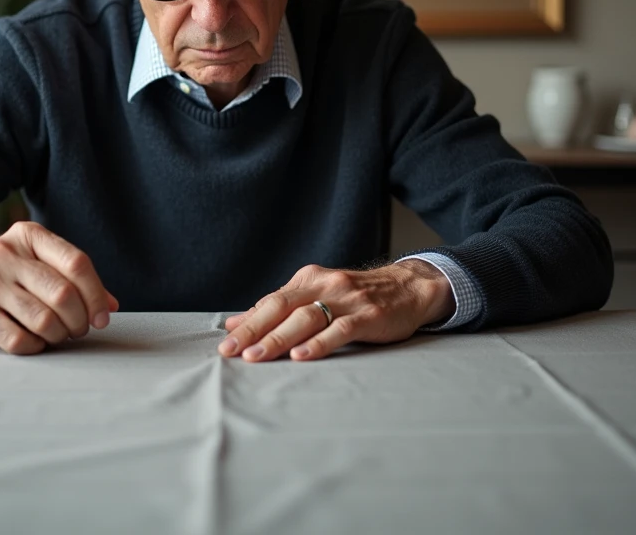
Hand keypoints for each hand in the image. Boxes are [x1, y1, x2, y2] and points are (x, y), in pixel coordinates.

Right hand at [0, 221, 118, 354]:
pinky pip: (18, 339)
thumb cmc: (4, 273)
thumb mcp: (35, 260)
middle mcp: (6, 254)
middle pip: (63, 294)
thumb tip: (110, 305)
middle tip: (80, 329)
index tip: (103, 316)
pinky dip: (36, 346)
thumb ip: (72, 277)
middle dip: (80, 320)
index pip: (76, 263)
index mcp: (28, 235)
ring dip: (60, 335)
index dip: (96, 294)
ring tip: (59, 335)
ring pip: (43, 319)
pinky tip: (36, 341)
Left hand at [219, 259, 453, 361]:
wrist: (409, 287)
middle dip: (254, 330)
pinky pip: (340, 329)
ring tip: (257, 356)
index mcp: (308, 279)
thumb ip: (280, 309)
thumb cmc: (356, 297)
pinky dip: (319, 343)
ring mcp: (347, 300)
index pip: (271, 302)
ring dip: (279, 338)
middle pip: (282, 307)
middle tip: (231, 351)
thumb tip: (237, 323)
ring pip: (306, 317)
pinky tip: (301, 355)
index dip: (247, 322)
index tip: (226, 343)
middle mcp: (325, 285)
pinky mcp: (368, 316)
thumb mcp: (317, 296)